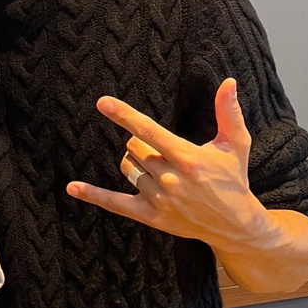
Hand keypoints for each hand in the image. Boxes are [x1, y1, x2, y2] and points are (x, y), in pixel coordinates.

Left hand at [66, 78, 266, 249]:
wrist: (235, 225)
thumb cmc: (233, 179)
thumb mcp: (235, 145)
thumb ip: (229, 113)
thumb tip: (229, 82)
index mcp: (188, 158)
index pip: (148, 131)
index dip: (124, 115)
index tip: (102, 102)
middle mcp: (170, 178)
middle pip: (134, 148)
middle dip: (143, 146)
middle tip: (165, 155)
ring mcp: (159, 199)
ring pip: (128, 168)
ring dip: (137, 165)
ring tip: (161, 173)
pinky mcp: (150, 216)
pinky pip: (115, 203)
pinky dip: (93, 194)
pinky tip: (72, 187)